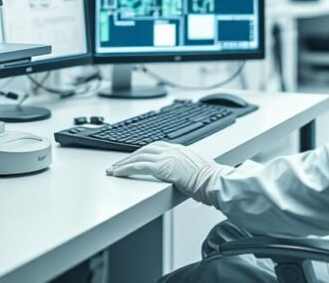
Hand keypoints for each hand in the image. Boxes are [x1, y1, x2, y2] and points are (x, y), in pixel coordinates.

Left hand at [106, 142, 230, 204]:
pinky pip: (138, 166)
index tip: (135, 156)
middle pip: (145, 149)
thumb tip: (187, 179)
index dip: (144, 152)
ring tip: (113, 169)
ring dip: (124, 162)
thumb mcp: (199, 171)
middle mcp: (173, 150)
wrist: (215, 181)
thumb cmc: (212, 181)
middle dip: (130, 156)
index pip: (157, 147)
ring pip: (138, 156)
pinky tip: (118, 173)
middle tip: (118, 163)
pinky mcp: (162, 167)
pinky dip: (125, 168)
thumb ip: (189, 171)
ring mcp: (167, 157)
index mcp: (181, 150)